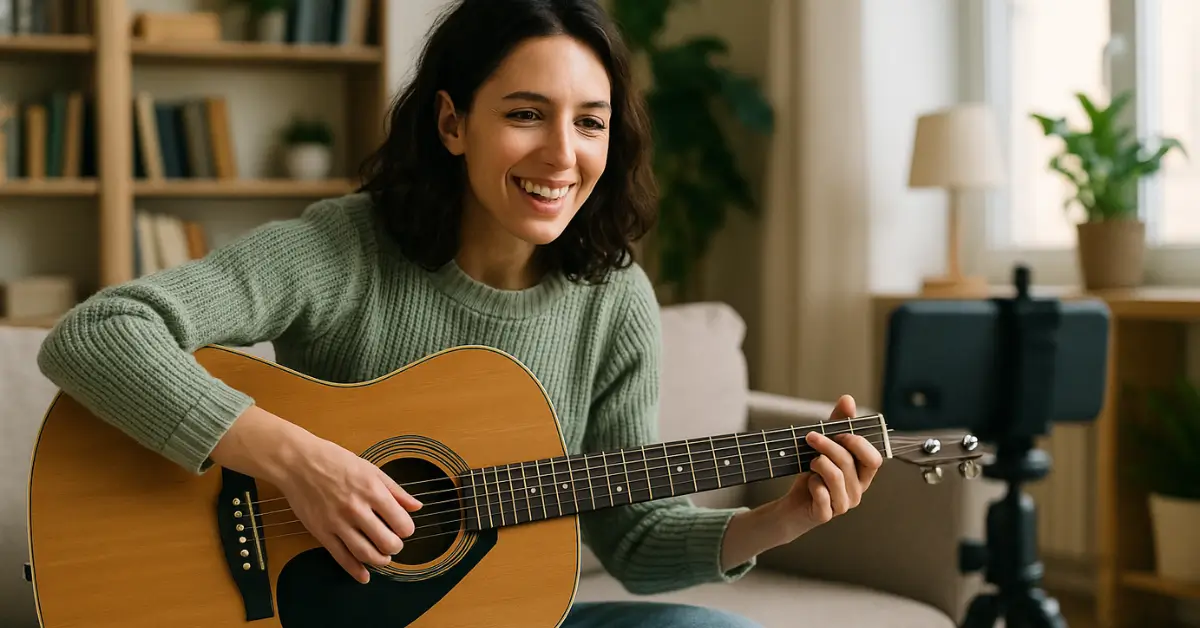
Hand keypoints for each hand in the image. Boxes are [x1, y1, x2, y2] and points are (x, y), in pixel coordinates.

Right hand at [276, 436, 422, 582]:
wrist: (298, 462)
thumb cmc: (336, 461)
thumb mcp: (371, 469)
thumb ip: (396, 490)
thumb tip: (417, 506)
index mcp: (372, 491)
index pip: (401, 523)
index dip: (406, 529)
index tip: (403, 528)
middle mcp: (356, 509)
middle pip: (386, 543)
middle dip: (395, 547)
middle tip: (393, 544)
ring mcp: (337, 523)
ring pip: (366, 554)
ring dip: (379, 560)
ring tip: (382, 556)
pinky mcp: (321, 532)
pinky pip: (341, 558)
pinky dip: (355, 571)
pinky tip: (364, 576)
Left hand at [720, 395, 883, 569]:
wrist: (793, 505)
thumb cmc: (813, 474)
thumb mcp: (825, 447)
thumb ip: (838, 424)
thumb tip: (848, 399)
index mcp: (862, 475)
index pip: (874, 459)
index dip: (858, 444)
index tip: (839, 432)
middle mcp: (856, 491)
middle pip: (849, 463)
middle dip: (829, 445)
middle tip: (811, 437)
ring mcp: (842, 505)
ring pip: (836, 476)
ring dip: (818, 463)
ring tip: (810, 461)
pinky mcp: (825, 514)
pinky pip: (822, 494)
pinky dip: (813, 483)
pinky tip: (808, 482)